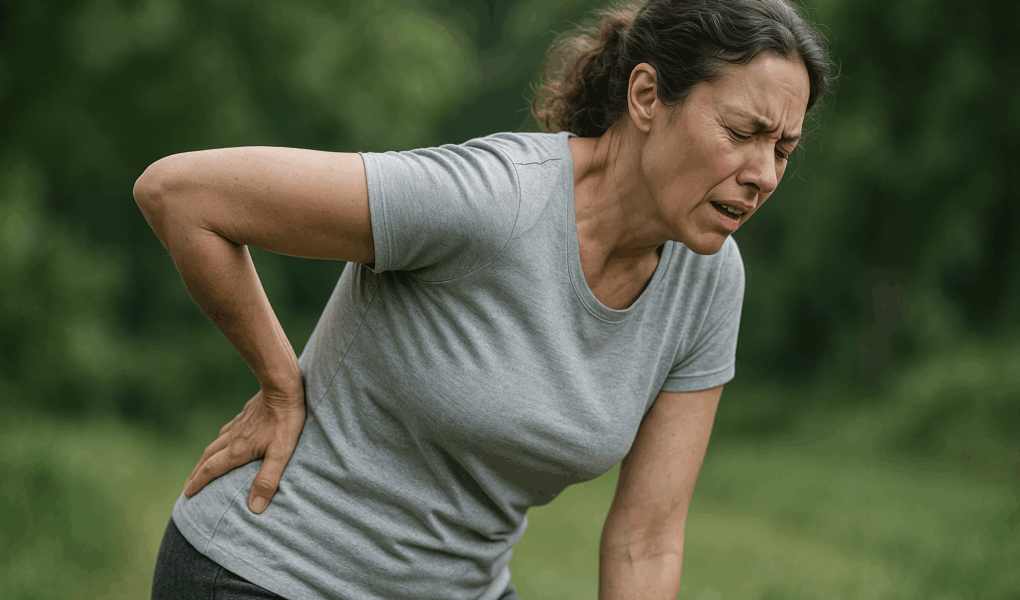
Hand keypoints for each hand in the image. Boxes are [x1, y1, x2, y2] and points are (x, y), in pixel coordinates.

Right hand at [183, 379, 305, 513]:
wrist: (283, 386)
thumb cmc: (286, 420)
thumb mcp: (281, 453)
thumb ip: (268, 480)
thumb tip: (254, 508)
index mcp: (238, 450)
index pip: (211, 470)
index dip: (198, 483)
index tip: (186, 494)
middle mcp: (233, 438)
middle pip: (207, 458)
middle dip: (196, 473)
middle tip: (187, 486)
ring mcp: (238, 425)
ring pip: (215, 444)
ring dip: (205, 458)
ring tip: (202, 467)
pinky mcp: (245, 415)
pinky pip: (226, 432)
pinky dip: (219, 442)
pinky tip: (225, 440)